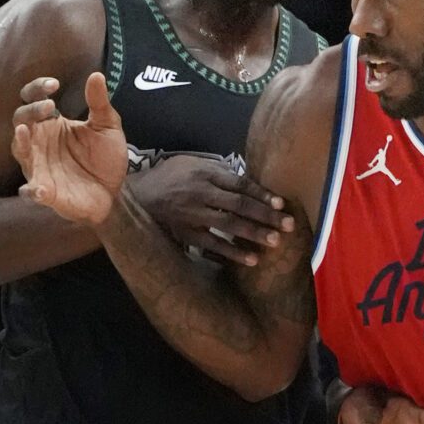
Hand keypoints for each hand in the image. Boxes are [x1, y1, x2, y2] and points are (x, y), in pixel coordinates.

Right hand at [11, 72, 126, 224]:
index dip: (37, 89)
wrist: (114, 193)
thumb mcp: (108, 127)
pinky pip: (31, 192)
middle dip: (31, 111)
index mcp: (52, 124)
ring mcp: (39, 167)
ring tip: (24, 132)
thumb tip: (96, 74)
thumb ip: (100, 103)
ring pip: (20, 151)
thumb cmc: (104, 159)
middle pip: (21, 120)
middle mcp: (39, 142)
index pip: (33, 99)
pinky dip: (32, 191)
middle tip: (49, 106)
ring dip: (20, 142)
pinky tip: (38, 189)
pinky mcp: (46, 192)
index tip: (54, 84)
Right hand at [129, 156, 296, 266]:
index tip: (281, 203)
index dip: (261, 193)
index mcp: (205, 174)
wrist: (135, 196)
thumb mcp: (191, 163)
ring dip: (253, 234)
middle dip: (265, 215)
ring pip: (228, 225)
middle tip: (289, 225)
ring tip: (275, 242)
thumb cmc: (169, 177)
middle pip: (238, 204)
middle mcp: (200, 193)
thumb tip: (248, 179)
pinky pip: (212, 245)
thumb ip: (218, 171)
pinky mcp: (186, 233)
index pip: (239, 183)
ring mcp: (192, 215)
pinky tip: (251, 260)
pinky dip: (232, 253)